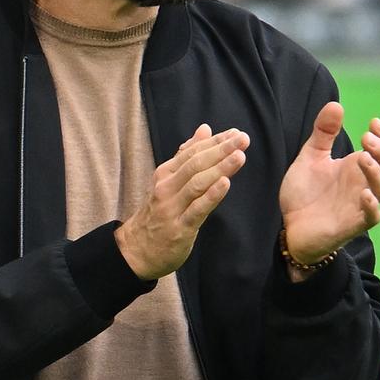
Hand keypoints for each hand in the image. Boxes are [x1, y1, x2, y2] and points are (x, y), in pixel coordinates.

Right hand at [114, 124, 249, 279]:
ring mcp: (172, 208)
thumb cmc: (159, 213)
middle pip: (196, 164)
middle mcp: (167, 188)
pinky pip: (197, 209)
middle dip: (221, 150)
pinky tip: (225, 184)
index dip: (215, 141)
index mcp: (166, 174)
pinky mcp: (179, 228)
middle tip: (243, 139)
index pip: (192, 152)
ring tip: (239, 156)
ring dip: (220, 168)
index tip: (235, 133)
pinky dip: (211, 195)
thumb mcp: (169, 181)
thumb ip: (186, 156)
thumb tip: (205, 129)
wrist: (136, 250)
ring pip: (197, 183)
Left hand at [278, 104, 379, 277]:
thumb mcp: (311, 158)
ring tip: (362, 157)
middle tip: (367, 138)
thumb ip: (323, 133)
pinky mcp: (353, 225)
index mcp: (358, 167)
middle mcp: (365, 184)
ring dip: (377, 171)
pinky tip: (364, 193)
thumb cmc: (304, 195)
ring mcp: (361, 205)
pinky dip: (372, 205)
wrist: (289, 229)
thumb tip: (336, 104)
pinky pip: (373, 216)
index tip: (374, 121)